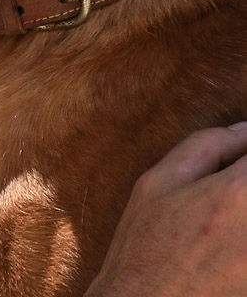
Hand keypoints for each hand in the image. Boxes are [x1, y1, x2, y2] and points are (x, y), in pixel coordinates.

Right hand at [86, 124, 246, 296]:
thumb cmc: (144, 250)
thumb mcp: (156, 184)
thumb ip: (205, 147)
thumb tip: (243, 130)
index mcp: (236, 194)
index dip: (246, 152)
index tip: (235, 166)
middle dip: (244, 186)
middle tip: (225, 196)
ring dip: (245, 213)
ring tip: (224, 223)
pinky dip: (244, 244)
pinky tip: (228, 247)